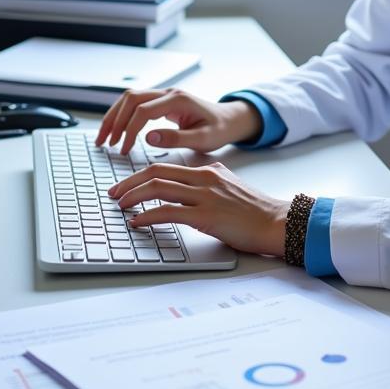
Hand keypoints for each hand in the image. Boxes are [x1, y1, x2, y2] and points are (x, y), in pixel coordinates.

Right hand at [94, 88, 261, 155]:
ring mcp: (164, 95)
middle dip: (114, 120)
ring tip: (104, 138)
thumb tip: (148, 137)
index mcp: (179, 100)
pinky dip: (122, 116)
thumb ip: (177, 138)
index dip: (129, 130)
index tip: (123, 149)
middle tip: (104, 142)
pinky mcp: (161, 102)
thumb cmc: (219, 129)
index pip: (143, 110)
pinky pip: (136, 104)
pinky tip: (116, 131)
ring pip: (130, 98)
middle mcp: (169, 93)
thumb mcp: (203, 139)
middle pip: (131, 98)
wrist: (229, 120)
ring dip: (114, 116)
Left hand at [109, 161, 288, 256]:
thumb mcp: (228, 186)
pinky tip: (137, 222)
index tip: (124, 186)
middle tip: (113, 194)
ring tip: (120, 206)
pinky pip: (169, 212)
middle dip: (128, 183)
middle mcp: (203, 178)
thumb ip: (207, 182)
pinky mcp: (206, 216)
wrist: (276, 222)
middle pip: (155, 173)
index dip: (138, 176)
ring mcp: (205, 196)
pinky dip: (148, 215)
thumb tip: (185, 187)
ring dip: (133, 197)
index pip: (164, 167)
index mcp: (207, 170)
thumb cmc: (254, 210)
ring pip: (158, 188)